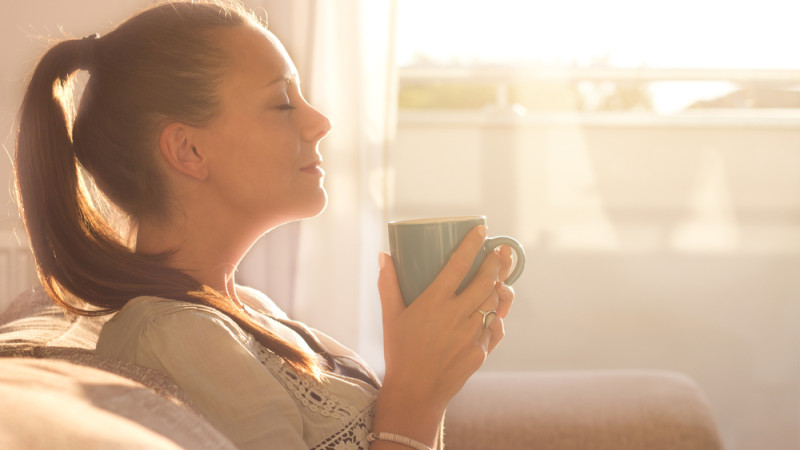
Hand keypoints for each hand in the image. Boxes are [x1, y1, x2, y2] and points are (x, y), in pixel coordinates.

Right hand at [376, 225, 514, 415]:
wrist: (415, 393)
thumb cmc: (399, 351)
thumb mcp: (390, 316)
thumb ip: (388, 284)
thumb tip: (384, 256)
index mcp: (433, 303)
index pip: (458, 265)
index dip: (472, 244)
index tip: (482, 230)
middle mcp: (456, 316)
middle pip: (485, 281)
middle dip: (497, 263)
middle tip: (502, 251)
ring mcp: (471, 334)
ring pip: (494, 303)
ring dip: (500, 287)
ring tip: (502, 277)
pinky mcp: (480, 351)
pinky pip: (495, 328)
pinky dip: (497, 317)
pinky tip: (496, 310)